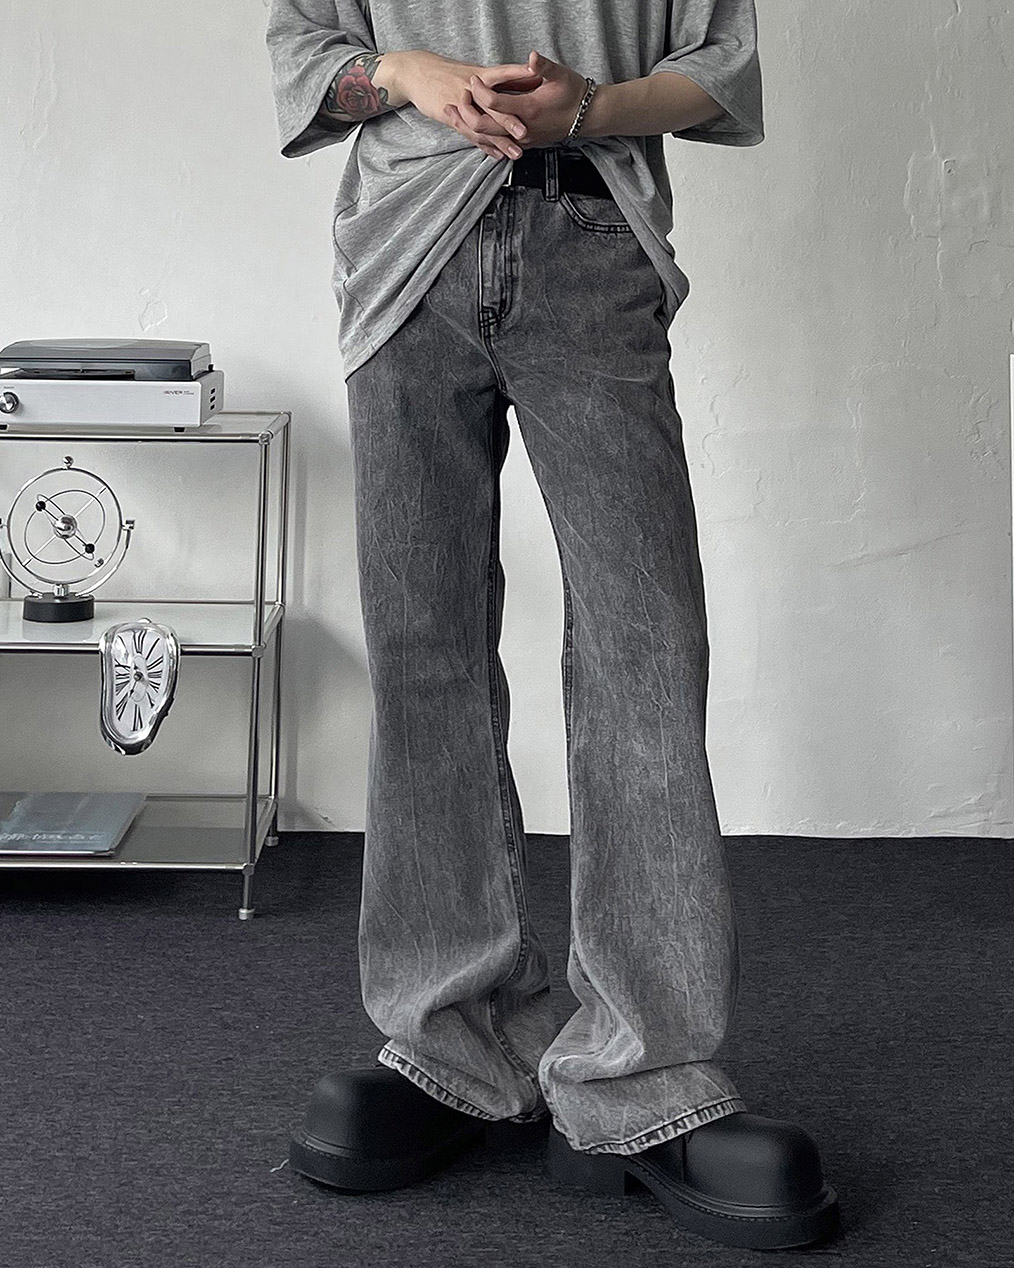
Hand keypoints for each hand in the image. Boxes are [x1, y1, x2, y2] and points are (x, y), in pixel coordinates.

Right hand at [396, 50, 544, 158]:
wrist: (417, 72)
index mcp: (480, 74)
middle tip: (526, 131)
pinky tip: (498, 155)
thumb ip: (495, 80)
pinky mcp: (450, 114)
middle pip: (493, 105)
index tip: (536, 76)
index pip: (503, 74)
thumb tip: (523, 77)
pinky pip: (470, 133)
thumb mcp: (471, 72)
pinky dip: (485, 146)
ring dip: (499, 140)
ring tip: (516, 152)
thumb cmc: (448, 73)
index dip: (518, 74)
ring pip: (482, 124)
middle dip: (509, 120)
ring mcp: (460, 102)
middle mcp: (471, 88)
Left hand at [447, 51, 588, 152]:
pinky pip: (498, 145)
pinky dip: (481, 138)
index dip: (480, 90)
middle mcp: (523, 128)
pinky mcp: (524, 142)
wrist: (586, 116)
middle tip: (451, 101)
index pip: (494, 102)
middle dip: (464, 114)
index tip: (473, 79)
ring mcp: (523, 138)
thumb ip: (543, 66)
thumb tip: (531, 57)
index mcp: (528, 109)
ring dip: (468, 128)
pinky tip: (470, 132)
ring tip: (452, 117)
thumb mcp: (560, 75)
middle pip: (484, 126)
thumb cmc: (574, 93)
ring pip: (489, 139)